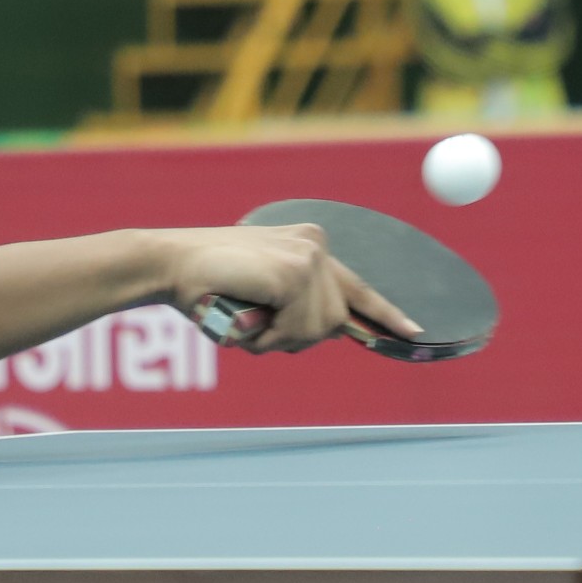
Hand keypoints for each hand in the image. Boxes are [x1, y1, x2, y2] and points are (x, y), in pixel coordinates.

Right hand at [152, 223, 420, 353]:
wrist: (168, 264)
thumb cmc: (207, 286)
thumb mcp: (261, 292)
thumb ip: (295, 303)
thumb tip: (334, 328)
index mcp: (308, 245)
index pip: (356, 286)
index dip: (384, 314)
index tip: (413, 333)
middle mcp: (315, 244)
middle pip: (334, 320)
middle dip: (294, 336)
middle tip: (254, 322)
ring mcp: (307, 256)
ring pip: (317, 329)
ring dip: (278, 338)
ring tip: (245, 315)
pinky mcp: (294, 272)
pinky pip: (297, 328)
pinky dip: (267, 335)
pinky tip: (245, 313)